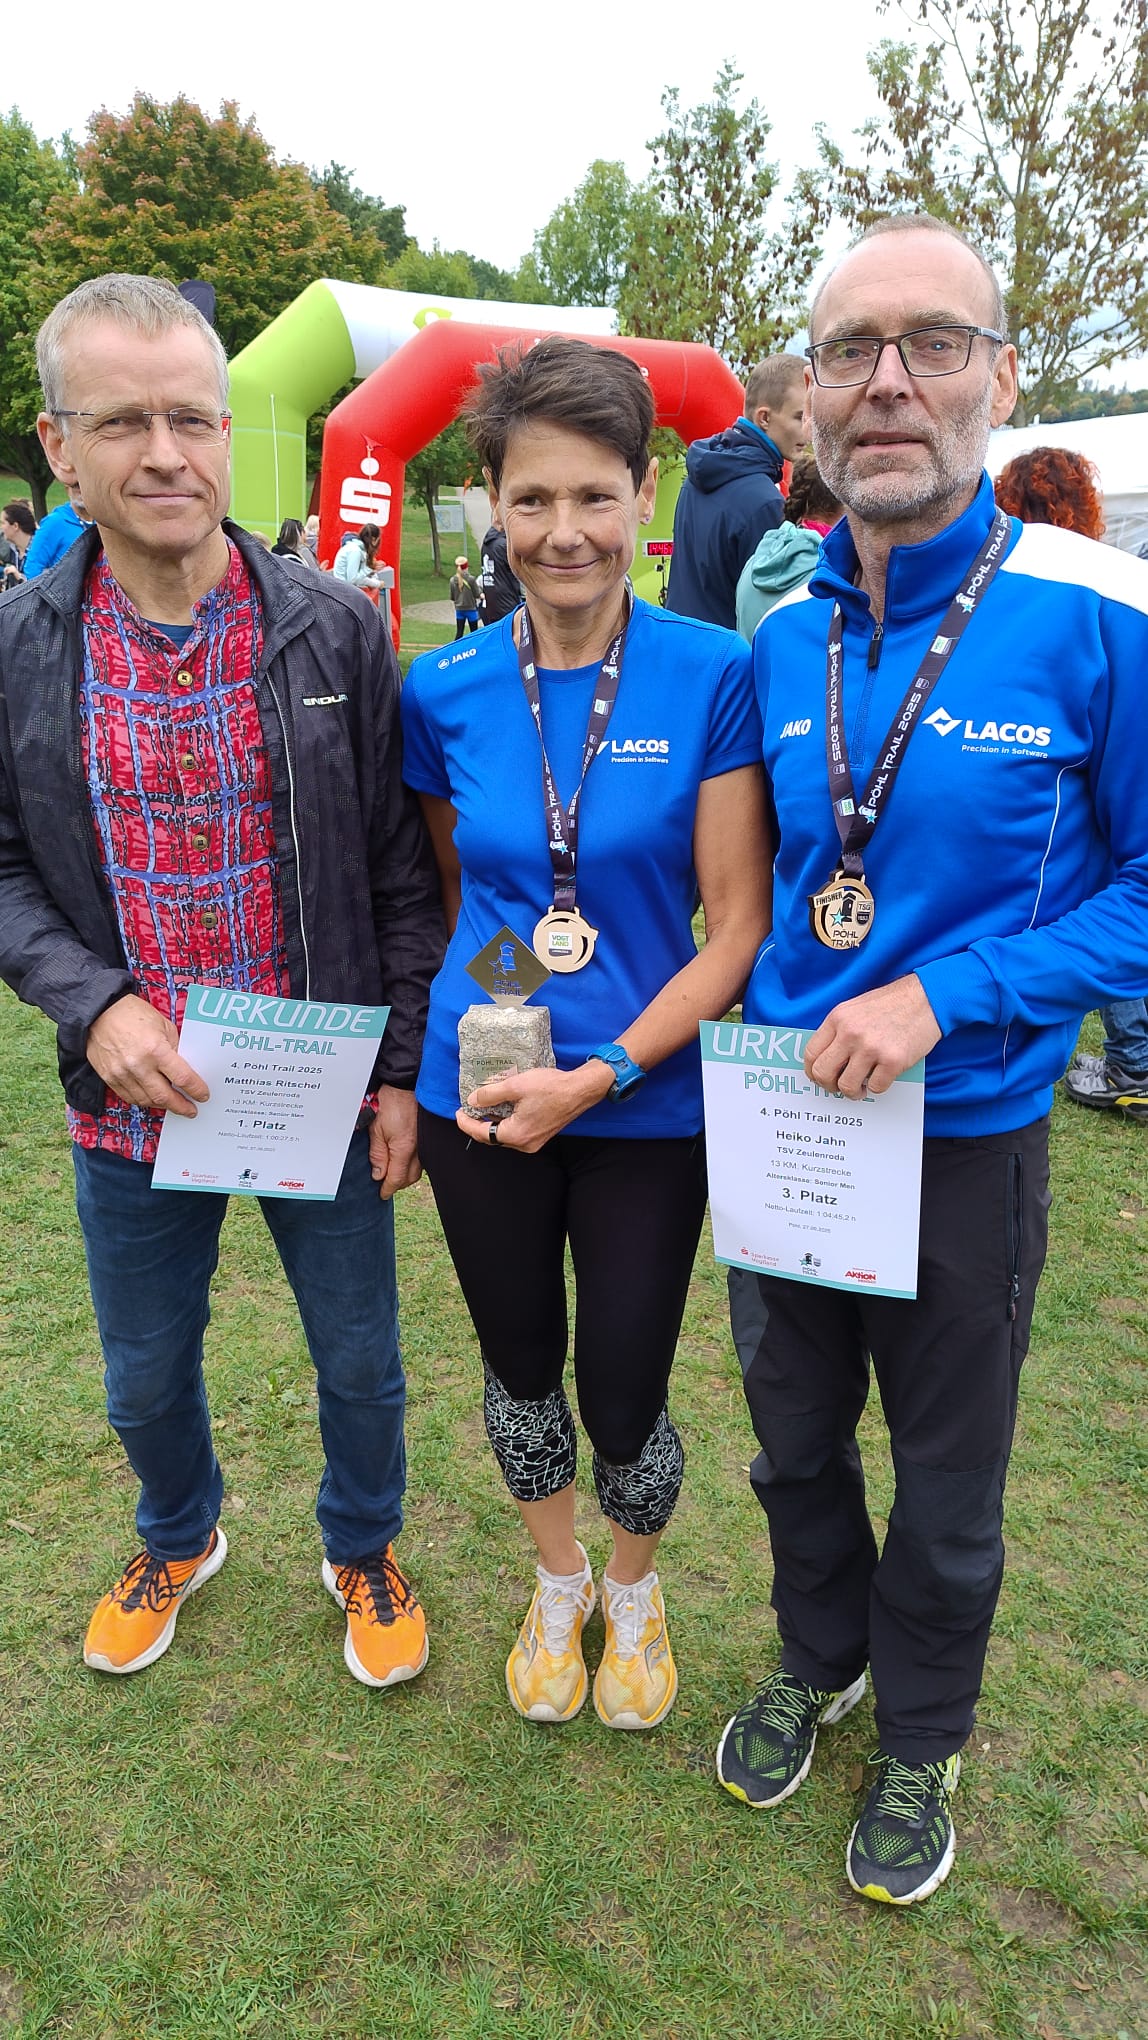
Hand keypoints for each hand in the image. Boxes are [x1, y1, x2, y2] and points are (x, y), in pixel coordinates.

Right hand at [86, 993, 209, 1116]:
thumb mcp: (163, 1026)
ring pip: (146, 1100)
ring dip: (162, 1105)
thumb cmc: (132, 1014)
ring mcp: (122, 1074)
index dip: (196, 1090)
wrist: (99, 1012)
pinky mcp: (109, 1078)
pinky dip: (144, 1101)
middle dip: (181, 1106)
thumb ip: (175, 1048)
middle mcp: (138, 1065)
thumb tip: (186, 1068)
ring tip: (173, 1104)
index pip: (182, 1078)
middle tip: (191, 1110)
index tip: (202, 1095)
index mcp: (155, 1049)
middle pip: (164, 1096)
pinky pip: (129, 1097)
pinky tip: (153, 1099)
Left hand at [368, 1084, 420, 1197]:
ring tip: (394, 1174)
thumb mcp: (376, 1130)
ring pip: (418, 1170)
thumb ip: (378, 1154)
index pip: (396, 1178)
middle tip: (385, 1184)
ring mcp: (425, 1144)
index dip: (387, 1189)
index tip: (381, 1194)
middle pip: (409, 1178)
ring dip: (406, 1175)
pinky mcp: (427, 1138)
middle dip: (397, 1184)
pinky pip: (422, 1159)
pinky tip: (405, 1162)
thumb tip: (378, 1175)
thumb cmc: (390, 1103)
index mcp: (404, 1149)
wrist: (406, 1085)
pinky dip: (413, 1165)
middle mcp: (418, 1149)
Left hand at [457, 1061, 613, 1153]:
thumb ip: (490, 1095)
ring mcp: (534, 1142)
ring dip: (491, 1124)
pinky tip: (501, 1111)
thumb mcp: (515, 1086)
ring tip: (482, 1109)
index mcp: (516, 1134)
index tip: (458, 1113)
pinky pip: (516, 1133)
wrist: (580, 1090)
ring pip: (504, 1137)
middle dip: (477, 1125)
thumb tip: (473, 1100)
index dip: (466, 1124)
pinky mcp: (540, 1135)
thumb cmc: (551, 1087)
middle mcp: (524, 1144)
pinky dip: (505, 1124)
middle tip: (467, 1111)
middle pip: (492, 1138)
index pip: (482, 1134)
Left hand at [803, 974, 940, 1098]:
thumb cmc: (892, 1004)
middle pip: (822, 1073)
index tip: (820, 1077)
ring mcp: (871, 1048)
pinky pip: (875, 1087)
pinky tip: (882, 1076)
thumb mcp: (855, 1009)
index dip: (812, 1071)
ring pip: (847, 1086)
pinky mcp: (893, 1061)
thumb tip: (826, 1059)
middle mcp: (851, 1033)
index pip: (811, 1053)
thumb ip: (838, 1031)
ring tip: (861, 1086)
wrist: (926, 998)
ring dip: (853, 1091)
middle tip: (839, 1086)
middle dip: (829, 1086)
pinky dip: (877, 1086)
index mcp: (838, 1019)